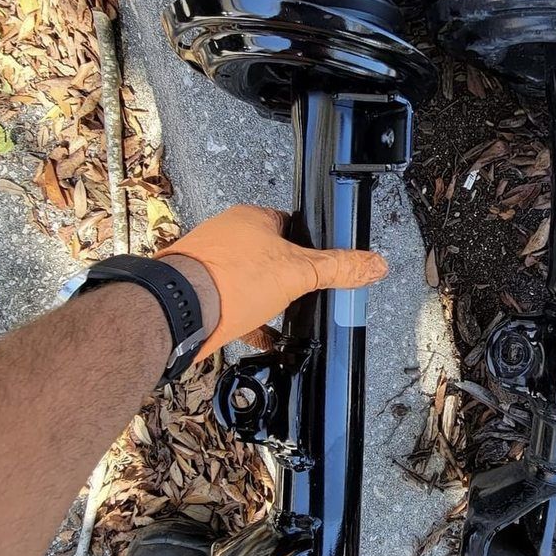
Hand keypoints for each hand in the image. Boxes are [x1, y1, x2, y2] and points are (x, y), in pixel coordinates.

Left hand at [157, 205, 387, 358]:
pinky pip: (228, 303)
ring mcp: (208, 263)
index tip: (320, 266)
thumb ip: (338, 268)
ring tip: (283, 317)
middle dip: (286, 276)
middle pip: (268, 254)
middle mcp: (226, 236)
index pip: (290, 225)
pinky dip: (248, 319)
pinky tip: (263, 336)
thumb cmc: (233, 280)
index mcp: (251, 219)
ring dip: (265, 298)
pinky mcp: (197, 291)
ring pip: (247, 280)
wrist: (181, 312)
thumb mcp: (299, 274)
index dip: (308, 246)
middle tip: (304, 295)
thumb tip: (375, 263)